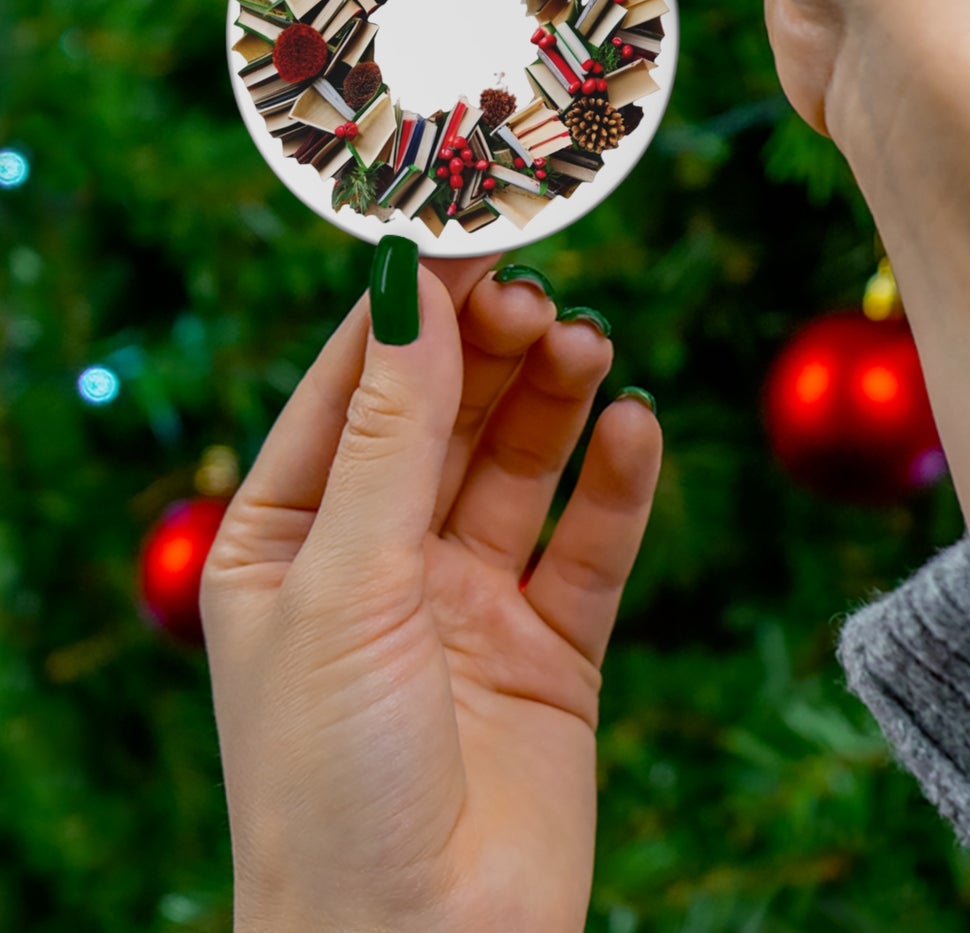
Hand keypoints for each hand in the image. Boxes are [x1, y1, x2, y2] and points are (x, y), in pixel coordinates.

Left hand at [201, 250, 661, 932]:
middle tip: (541, 294)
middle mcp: (380, 561)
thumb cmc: (330, 780)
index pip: (352, 390)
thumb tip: (410, 286)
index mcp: (289, 540)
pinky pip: (591, 543)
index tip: (468, 234)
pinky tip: (635, 426)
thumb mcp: (346, 583)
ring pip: (522, 465)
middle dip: (491, 350)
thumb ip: (391, 433)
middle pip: (447, 416)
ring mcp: (469, 602)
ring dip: (556, 399)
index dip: (409, 311)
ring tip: (589, 344)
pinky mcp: (553, 647)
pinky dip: (617, 482)